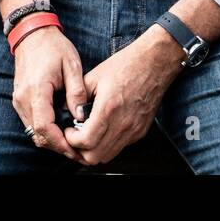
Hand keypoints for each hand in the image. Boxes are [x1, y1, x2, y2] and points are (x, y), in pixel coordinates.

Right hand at [10, 23, 89, 161]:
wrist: (32, 33)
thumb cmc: (53, 47)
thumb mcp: (72, 65)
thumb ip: (76, 92)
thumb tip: (80, 116)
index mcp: (37, 90)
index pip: (44, 127)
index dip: (60, 142)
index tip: (74, 149)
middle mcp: (23, 98)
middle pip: (37, 134)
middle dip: (57, 145)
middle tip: (77, 150)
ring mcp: (19, 100)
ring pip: (33, 131)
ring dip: (51, 139)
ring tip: (71, 141)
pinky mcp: (19, 99)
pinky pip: (30, 122)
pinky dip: (44, 130)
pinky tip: (60, 128)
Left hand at [63, 28, 183, 166]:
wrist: (154, 63)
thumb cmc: (127, 65)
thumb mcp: (95, 76)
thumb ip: (77, 96)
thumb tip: (65, 109)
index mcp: (109, 108)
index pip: (86, 141)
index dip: (71, 140)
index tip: (68, 132)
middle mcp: (122, 123)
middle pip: (95, 156)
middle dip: (80, 150)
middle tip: (75, 136)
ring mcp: (133, 130)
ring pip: (108, 156)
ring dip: (94, 150)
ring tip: (87, 135)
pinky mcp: (140, 131)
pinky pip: (120, 147)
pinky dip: (107, 145)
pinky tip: (103, 131)